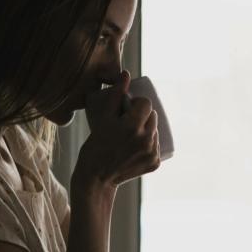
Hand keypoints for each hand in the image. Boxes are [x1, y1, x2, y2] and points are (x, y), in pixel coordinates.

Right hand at [78, 70, 159, 187]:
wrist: (96, 177)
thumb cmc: (95, 146)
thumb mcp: (103, 119)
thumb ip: (115, 95)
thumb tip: (126, 74)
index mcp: (132, 126)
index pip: (146, 104)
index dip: (138, 104)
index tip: (128, 108)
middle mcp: (146, 139)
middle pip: (153, 117)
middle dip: (143, 116)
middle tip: (128, 121)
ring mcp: (152, 153)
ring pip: (155, 131)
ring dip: (147, 129)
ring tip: (132, 133)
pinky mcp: (155, 163)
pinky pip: (156, 146)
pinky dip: (149, 144)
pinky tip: (138, 145)